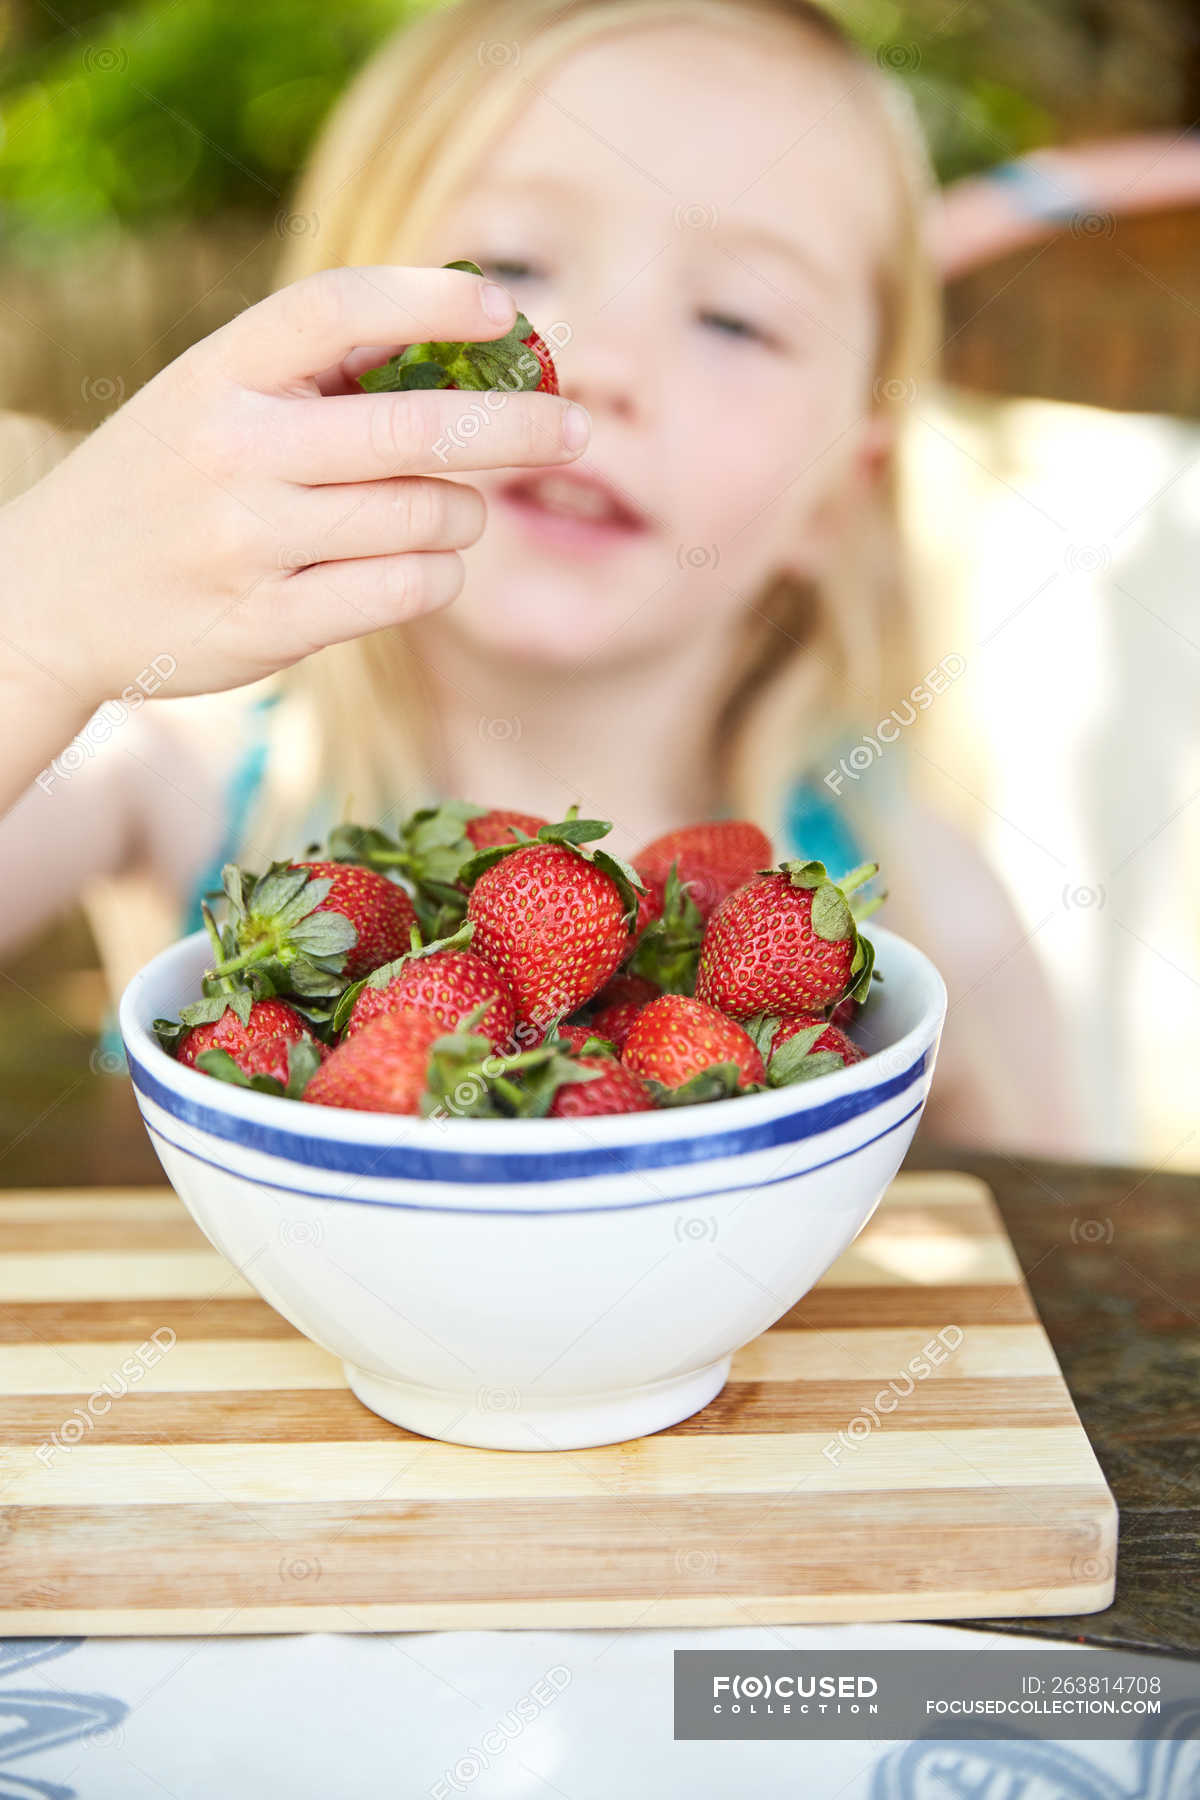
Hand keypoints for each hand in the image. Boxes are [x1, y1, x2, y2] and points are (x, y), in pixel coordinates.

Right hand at [0, 264, 590, 716]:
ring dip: (462, 516)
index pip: (339, 308)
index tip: (506, 310)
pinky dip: (437, 577)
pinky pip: (408, 591)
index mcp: (218, 371)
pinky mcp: (269, 626)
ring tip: (442, 513)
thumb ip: (315, 374)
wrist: (51, 597)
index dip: (433, 300)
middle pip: (418, 428)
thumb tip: (469, 346)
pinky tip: (418, 567)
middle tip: (577, 429)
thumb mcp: (209, 398)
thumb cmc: (165, 483)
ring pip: (427, 518)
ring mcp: (249, 544)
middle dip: (520, 428)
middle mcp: (232, 450)